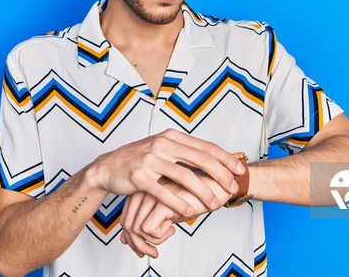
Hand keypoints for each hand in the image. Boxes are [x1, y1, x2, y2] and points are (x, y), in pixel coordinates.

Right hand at [89, 129, 242, 217]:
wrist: (108, 167)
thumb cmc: (139, 159)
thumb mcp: (161, 147)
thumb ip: (183, 150)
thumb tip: (212, 157)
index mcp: (171, 137)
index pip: (205, 146)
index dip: (225, 158)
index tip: (240, 169)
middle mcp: (162, 145)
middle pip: (200, 159)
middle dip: (221, 174)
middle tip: (233, 187)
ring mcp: (150, 160)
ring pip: (185, 176)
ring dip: (203, 192)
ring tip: (215, 203)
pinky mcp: (139, 177)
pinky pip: (163, 192)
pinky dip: (179, 203)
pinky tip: (190, 211)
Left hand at [119, 173, 232, 257]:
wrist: (214, 188)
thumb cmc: (190, 199)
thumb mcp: (165, 212)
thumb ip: (145, 221)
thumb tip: (124, 241)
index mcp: (142, 189)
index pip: (125, 218)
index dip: (132, 238)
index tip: (145, 248)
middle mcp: (143, 190)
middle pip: (127, 224)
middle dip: (138, 244)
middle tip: (152, 253)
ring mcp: (151, 195)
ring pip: (136, 229)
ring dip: (151, 242)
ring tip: (167, 237)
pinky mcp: (162, 201)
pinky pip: (149, 229)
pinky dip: (159, 237)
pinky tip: (173, 229)